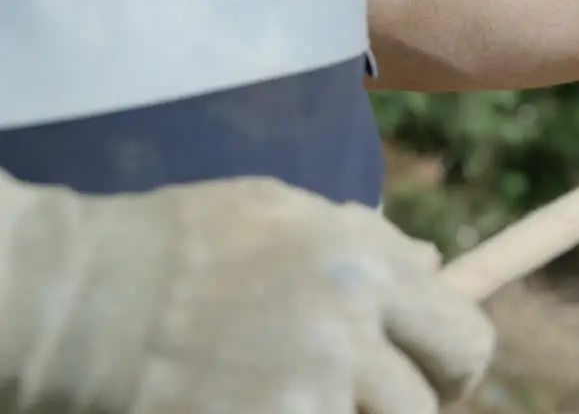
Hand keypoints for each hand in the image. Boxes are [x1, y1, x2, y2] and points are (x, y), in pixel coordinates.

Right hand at [0, 169, 492, 413]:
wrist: (85, 298)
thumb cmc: (187, 242)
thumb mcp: (287, 212)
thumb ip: (372, 242)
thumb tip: (436, 267)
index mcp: (364, 266)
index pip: (464, 338)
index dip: (454, 364)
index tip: (434, 373)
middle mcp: (347, 332)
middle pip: (424, 407)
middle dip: (404, 405)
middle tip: (364, 395)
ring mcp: (304, 395)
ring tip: (295, 389)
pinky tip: (254, 403)